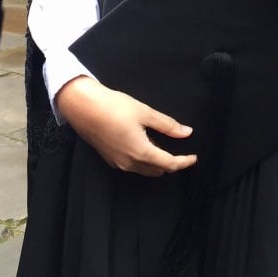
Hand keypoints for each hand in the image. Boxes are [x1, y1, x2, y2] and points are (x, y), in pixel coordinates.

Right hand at [56, 76, 196, 176]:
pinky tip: (143, 144)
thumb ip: (167, 125)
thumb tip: (187, 133)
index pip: (169, 164)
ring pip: (144, 169)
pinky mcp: (109, 158)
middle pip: (157, 170)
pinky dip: (143, 159)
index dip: (184, 162)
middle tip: (180, 151)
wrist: (83, 107)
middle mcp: (130, 163)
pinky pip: (132, 165)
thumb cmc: (114, 107)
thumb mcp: (145, 112)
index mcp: (141, 152)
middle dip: (171, 163)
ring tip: (162, 146)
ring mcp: (118, 163)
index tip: (194, 157)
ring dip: (156, 162)